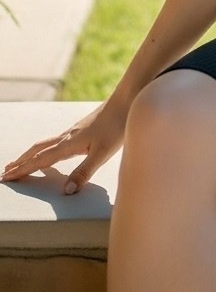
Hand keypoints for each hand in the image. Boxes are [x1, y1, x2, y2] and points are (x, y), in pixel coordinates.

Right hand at [1, 97, 128, 195]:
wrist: (127, 100)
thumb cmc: (117, 127)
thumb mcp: (102, 154)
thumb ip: (84, 172)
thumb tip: (66, 191)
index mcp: (68, 144)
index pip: (40, 160)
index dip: (23, 170)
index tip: (6, 178)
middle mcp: (67, 136)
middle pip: (37, 150)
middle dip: (21, 162)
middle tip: (6, 172)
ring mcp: (73, 131)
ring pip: (45, 144)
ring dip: (31, 155)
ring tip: (21, 163)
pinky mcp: (81, 129)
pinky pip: (55, 141)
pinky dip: (44, 149)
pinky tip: (50, 152)